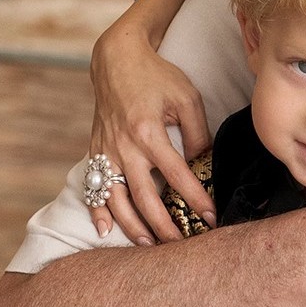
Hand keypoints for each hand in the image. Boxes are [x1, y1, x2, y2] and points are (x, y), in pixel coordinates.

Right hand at [88, 0, 214, 244]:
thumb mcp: (186, 98)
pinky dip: (98, 211)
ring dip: (134, 225)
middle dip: (165, 225)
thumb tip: (205, 164)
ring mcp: (106, 151)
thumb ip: (197, 133)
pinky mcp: (95, 152)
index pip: (177, 175)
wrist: (116, 60)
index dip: (196, 199)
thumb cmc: (156, 77)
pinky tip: (107, 230)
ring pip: (117, 199)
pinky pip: (94, 188)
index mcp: (149, 132)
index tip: (211, 218)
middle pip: (145, 197)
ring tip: (150, 245)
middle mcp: (124, 147)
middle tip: (182, 245)